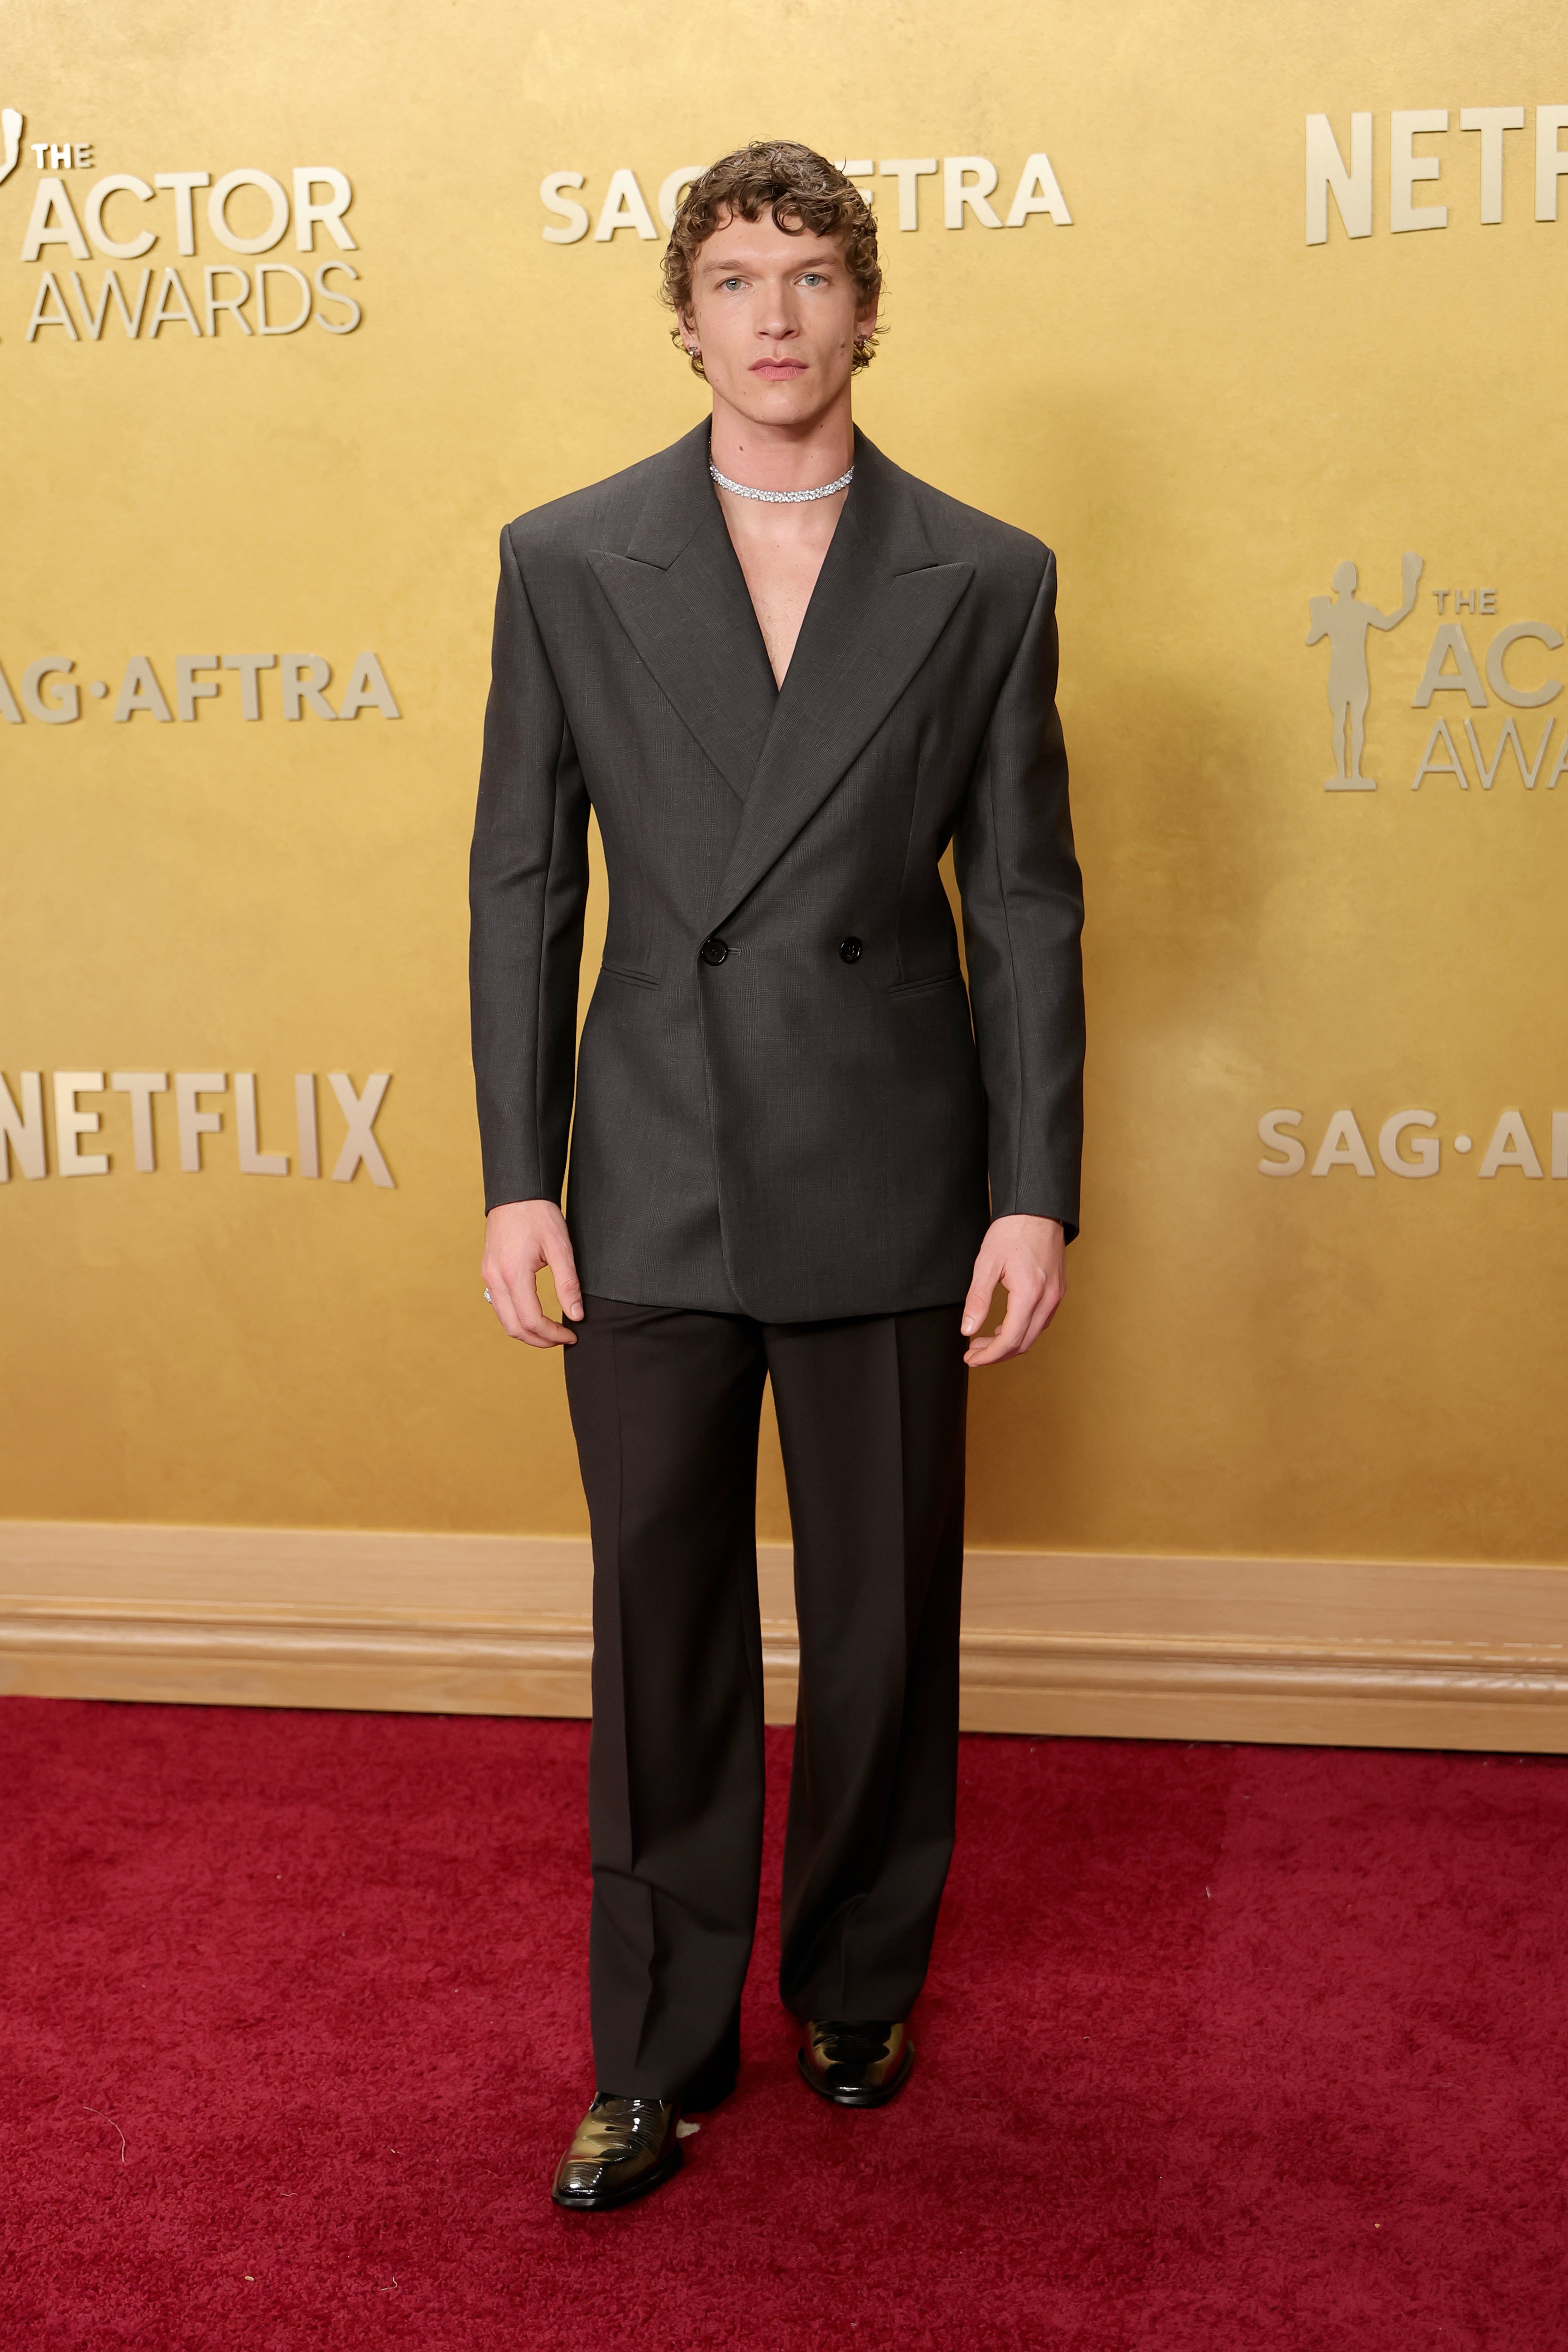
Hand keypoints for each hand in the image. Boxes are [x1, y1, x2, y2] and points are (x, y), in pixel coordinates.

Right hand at [480, 1199, 582, 1346]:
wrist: (516, 1193)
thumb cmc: (539, 1215)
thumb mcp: (561, 1248)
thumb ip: (568, 1284)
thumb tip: (576, 1315)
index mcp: (513, 1274)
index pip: (531, 1321)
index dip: (553, 1335)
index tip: (572, 1335)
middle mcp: (494, 1279)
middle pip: (513, 1328)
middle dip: (539, 1340)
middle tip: (562, 1339)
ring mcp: (488, 1276)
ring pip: (504, 1320)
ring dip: (526, 1331)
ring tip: (550, 1331)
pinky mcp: (488, 1272)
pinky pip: (499, 1305)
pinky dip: (516, 1317)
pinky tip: (534, 1314)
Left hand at [960, 1214, 1064, 1366]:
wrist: (1038, 1210)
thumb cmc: (1012, 1231)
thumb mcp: (986, 1264)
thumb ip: (977, 1299)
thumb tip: (968, 1330)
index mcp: (1029, 1294)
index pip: (1010, 1340)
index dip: (989, 1356)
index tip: (971, 1359)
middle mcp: (1048, 1299)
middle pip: (1024, 1343)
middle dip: (996, 1354)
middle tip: (973, 1354)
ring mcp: (1056, 1296)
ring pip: (1034, 1335)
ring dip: (1009, 1343)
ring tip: (984, 1341)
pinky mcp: (1058, 1291)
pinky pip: (1041, 1321)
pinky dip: (1022, 1330)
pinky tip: (1005, 1326)